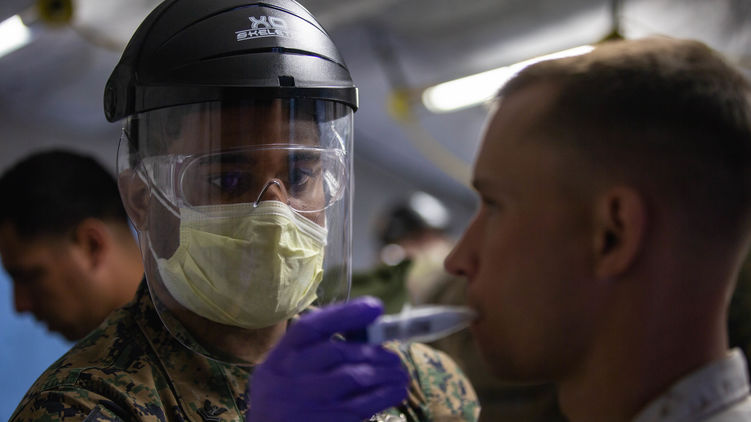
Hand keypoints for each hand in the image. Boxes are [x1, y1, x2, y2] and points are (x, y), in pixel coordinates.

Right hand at [246, 297, 408, 421]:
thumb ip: (316, 347)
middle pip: (338, 352)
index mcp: (281, 357)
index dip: (346, 314)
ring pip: (354, 377)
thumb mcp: (287, 366)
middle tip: (393, 357)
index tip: (375, 308)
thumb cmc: (286, 394)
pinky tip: (395, 391)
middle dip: (373, 351)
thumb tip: (366, 328)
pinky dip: (384, 396)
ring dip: (384, 372)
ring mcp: (308, 401)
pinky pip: (361, 406)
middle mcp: (290, 376)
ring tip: (399, 373)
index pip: (311, 327)